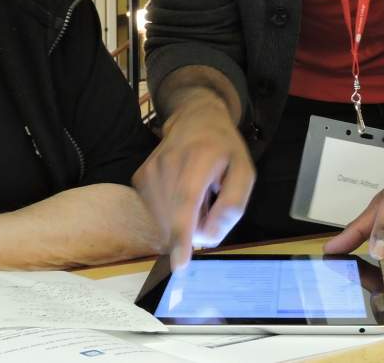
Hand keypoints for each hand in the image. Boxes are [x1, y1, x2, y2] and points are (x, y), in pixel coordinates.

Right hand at [133, 90, 254, 269]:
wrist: (194, 119)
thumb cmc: (223, 148)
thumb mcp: (244, 171)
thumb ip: (233, 205)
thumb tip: (210, 238)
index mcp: (198, 160)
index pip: (186, 201)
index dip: (182, 234)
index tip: (179, 264)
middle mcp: (167, 164)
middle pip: (176, 219)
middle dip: (194, 228)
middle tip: (209, 203)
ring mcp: (149, 171)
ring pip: (164, 221)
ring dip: (182, 221)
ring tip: (196, 195)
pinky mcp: (139, 179)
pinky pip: (156, 214)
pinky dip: (170, 215)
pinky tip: (180, 194)